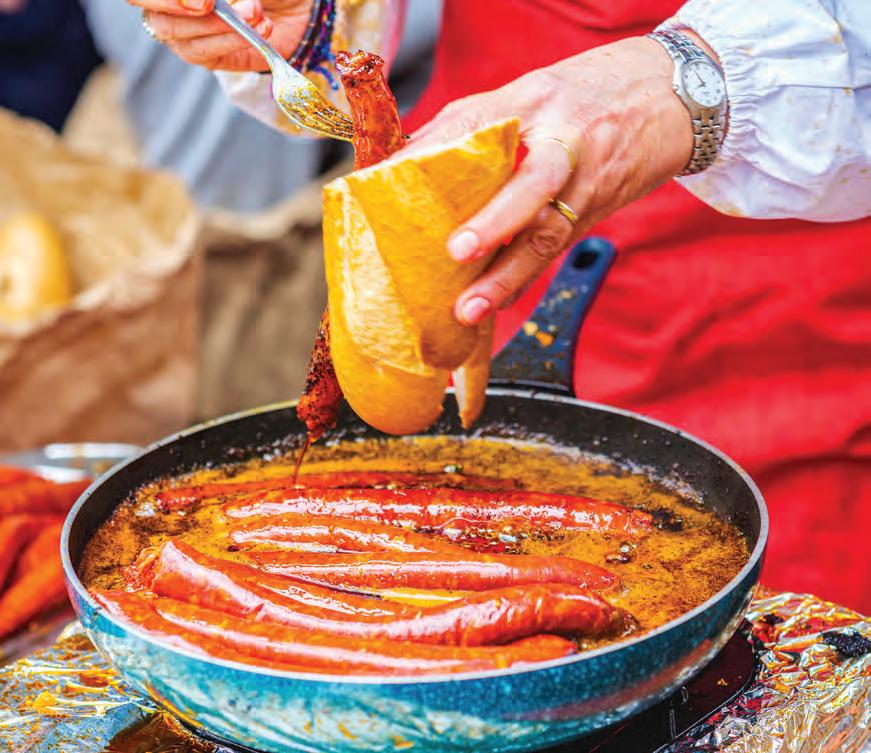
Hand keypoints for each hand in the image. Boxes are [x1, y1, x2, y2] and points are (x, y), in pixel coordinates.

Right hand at [131, 0, 311, 70]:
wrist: (294, 7)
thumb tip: (207, 0)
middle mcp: (168, 4)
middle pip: (153, 13)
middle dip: (177, 5)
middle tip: (208, 3)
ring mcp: (182, 31)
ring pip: (177, 33)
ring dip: (218, 22)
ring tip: (254, 12)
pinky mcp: (204, 56)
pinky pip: (204, 52)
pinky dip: (232, 39)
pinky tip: (259, 29)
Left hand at [408, 36, 697, 325]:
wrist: (673, 95)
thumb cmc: (586, 94)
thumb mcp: (531, 91)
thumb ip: (473, 122)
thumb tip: (408, 158)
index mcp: (536, 99)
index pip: (480, 121)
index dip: (443, 150)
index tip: (401, 180)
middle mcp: (566, 139)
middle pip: (533, 183)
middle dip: (496, 222)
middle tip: (457, 252)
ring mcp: (588, 179)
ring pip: (549, 232)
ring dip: (508, 275)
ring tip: (472, 309)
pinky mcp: (597, 210)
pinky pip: (557, 246)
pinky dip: (526, 275)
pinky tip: (500, 302)